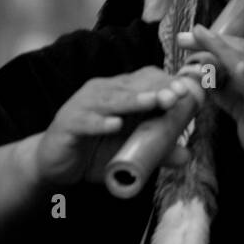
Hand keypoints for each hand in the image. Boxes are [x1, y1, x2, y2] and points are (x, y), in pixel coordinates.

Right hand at [35, 67, 203, 186]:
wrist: (55, 164)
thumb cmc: (95, 151)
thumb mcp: (130, 153)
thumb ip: (156, 152)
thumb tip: (185, 155)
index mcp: (121, 93)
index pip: (147, 79)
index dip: (167, 84)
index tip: (188, 91)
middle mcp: (103, 92)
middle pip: (133, 85)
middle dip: (157, 89)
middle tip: (177, 95)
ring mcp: (84, 106)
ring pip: (111, 99)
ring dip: (134, 100)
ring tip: (154, 102)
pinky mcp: (68, 123)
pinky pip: (85, 121)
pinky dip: (100, 123)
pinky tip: (114, 125)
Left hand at [178, 26, 243, 177]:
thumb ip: (230, 96)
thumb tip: (208, 80)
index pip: (240, 53)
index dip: (215, 42)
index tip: (189, 38)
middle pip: (240, 51)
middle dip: (211, 41)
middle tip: (183, 37)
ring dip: (220, 49)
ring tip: (199, 37)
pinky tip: (235, 67)